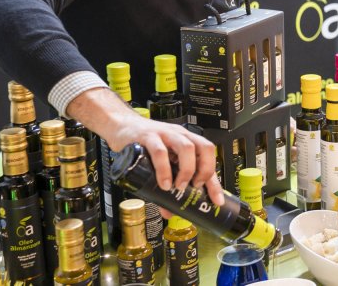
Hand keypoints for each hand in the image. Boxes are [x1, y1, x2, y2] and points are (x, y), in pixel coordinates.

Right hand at [67, 88, 223, 208]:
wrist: (121, 126)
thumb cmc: (143, 144)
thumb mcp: (158, 164)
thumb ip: (165, 186)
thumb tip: (170, 211)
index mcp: (186, 142)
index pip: (209, 159)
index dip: (215, 181)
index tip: (217, 200)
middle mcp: (179, 136)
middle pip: (205, 148)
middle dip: (205, 170)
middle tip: (195, 187)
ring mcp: (165, 135)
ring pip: (187, 147)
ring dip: (187, 170)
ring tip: (178, 186)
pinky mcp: (148, 136)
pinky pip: (160, 151)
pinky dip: (164, 169)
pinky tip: (163, 183)